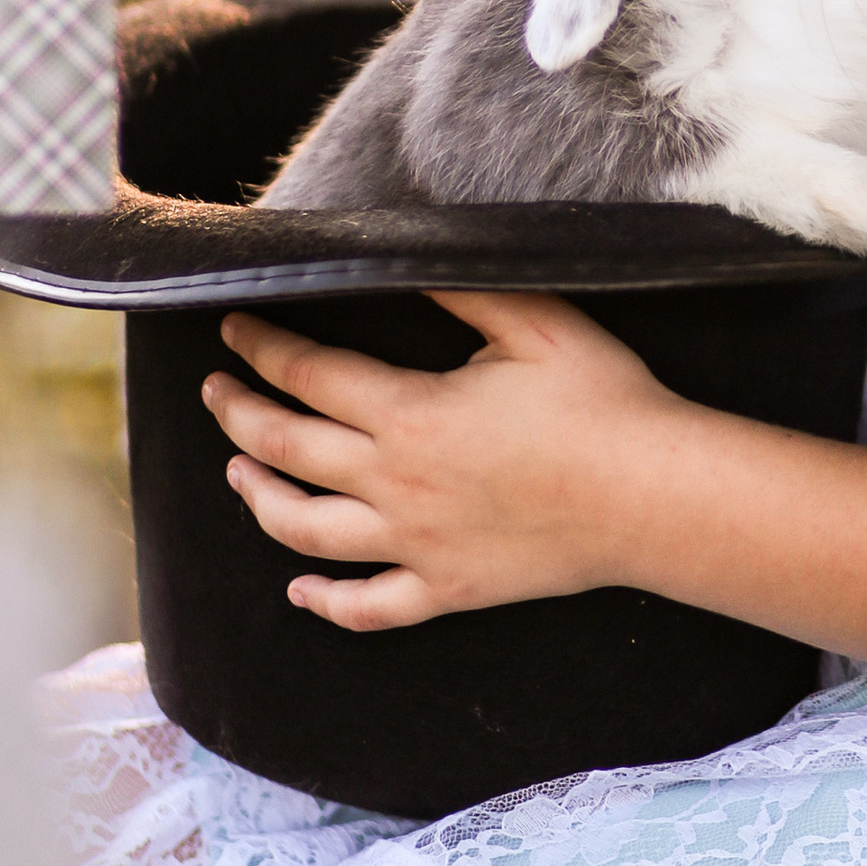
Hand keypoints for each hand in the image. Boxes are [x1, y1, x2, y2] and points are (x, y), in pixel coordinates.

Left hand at [203, 288, 687, 630]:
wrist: (652, 497)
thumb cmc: (602, 401)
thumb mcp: (534, 321)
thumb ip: (459, 288)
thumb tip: (399, 259)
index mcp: (409, 414)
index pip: (308, 374)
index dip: (262, 347)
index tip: (234, 328)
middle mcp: (394, 485)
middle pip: (286, 450)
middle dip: (239, 415)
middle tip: (215, 392)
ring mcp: (415, 546)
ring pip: (305, 532)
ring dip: (259, 500)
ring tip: (239, 475)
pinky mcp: (447, 591)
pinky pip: (368, 607)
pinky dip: (325, 602)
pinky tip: (300, 592)